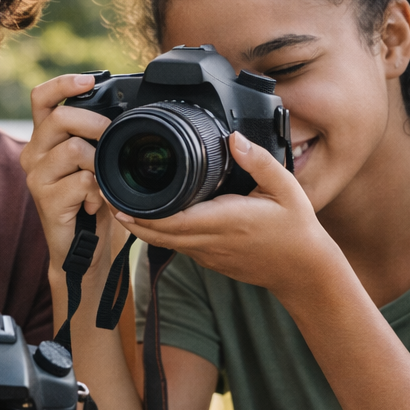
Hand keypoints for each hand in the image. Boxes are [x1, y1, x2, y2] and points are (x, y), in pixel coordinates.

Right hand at [20, 74, 112, 266]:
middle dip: (94, 123)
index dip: (63, 84)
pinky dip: (97, 191)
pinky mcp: (46, 201)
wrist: (82, 248)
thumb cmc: (91, 201)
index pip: (42, 98)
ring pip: (74, 150)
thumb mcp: (92, 161)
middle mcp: (33, 154)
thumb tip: (121, 111)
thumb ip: (93, 136)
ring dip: (98, 164)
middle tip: (111, 137)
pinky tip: (94, 203)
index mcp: (43, 138)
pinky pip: (82, 181)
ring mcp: (36, 178)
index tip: (89, 79)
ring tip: (100, 182)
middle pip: (59, 118)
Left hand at [115, 132, 337, 292]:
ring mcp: (207, 254)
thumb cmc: (296, 229)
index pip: (170, 220)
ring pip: (163, 242)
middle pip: (155, 234)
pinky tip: (151, 217)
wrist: (304, 271)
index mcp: (224, 221)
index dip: (139, 212)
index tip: (117, 197)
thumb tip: (235, 138)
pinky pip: (177, 246)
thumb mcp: (285, 188)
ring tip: (119, 203)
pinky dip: (158, 233)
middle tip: (106, 195)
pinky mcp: (209, 260)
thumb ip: (259, 161)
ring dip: (139, 226)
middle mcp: (209, 241)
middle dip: (127, 217)